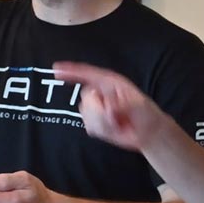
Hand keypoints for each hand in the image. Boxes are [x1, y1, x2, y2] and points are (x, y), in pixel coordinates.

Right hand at [53, 62, 171, 151]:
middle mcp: (100, 92)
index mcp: (110, 82)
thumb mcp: (139, 105)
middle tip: (116, 116)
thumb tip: (107, 107)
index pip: (87, 73)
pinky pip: (89, 126)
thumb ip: (122, 104)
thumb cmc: (146, 113)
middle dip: (99, 110)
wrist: (148, 133)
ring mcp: (96, 107)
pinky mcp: (94, 122)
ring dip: (103, 122)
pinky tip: (113, 128)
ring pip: (86, 114)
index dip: (70, 70)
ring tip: (118, 123)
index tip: (55, 68)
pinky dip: (102, 130)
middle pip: (86, 98)